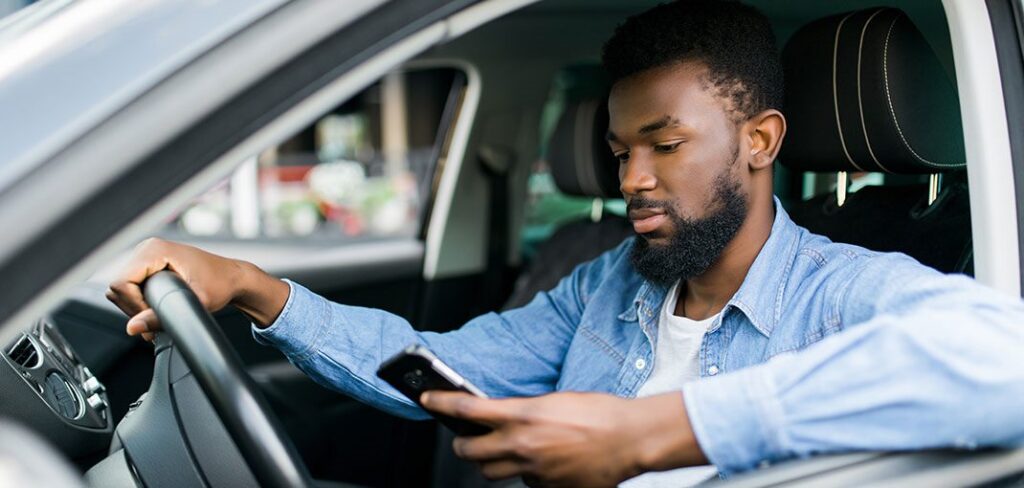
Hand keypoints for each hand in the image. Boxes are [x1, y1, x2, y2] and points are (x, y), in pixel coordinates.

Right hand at [106, 238, 288, 339]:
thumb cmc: (220, 285)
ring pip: (122, 288)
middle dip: (134, 309)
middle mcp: (148, 248)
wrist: (233, 277)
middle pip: (118, 287)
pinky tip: (157, 310)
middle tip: (157, 323)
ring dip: (136, 307)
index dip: (133, 306)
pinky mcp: (149, 263)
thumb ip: (160, 317)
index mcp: (155, 250)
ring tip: (159, 318)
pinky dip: (139, 301)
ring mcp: (147, 254)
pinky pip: (130, 286)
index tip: (153, 318)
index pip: (120, 283)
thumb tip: (132, 327)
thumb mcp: (193, 303)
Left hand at [420, 391, 706, 486]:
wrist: (630, 438)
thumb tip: (505, 417)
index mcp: (523, 415)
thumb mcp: (555, 400)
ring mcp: (533, 472)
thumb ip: (524, 411)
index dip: (440, 403)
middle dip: (462, 445)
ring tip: (503, 452)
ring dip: (490, 463)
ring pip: (491, 473)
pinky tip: (541, 464)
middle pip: (469, 451)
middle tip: (465, 439)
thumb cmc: (600, 412)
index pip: (467, 409)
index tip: (427, 398)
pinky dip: (525, 476)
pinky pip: (524, 484)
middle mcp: (522, 445)